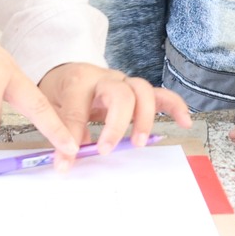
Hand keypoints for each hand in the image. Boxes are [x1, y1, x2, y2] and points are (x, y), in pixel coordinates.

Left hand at [39, 63, 192, 163]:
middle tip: (106, 150)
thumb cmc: (60, 91)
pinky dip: (174, 106)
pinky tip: (185, 121)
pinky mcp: (136, 91)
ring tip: (139, 143)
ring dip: (144, 119)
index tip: (66, 163)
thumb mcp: (50, 108)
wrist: (67, 72)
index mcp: (78, 82)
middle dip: (117, 124)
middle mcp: (104, 78)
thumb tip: (66, 163)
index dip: (73, 138)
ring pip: (143, 91)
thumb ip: (59, 131)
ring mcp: (123, 82)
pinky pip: (160, 95)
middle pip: (120, 94)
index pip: (78, 110)